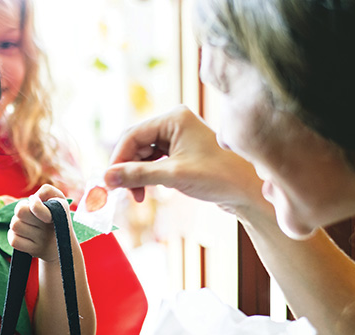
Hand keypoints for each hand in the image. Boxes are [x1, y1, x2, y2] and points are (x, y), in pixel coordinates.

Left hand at [8, 184, 68, 261]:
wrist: (62, 246)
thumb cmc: (56, 216)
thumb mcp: (58, 198)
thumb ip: (47, 190)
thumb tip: (33, 198)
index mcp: (57, 211)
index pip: (34, 206)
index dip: (33, 203)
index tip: (36, 204)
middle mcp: (49, 227)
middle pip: (20, 211)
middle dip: (21, 210)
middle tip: (29, 214)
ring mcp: (42, 241)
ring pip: (15, 225)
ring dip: (17, 223)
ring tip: (26, 224)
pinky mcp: (34, 250)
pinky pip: (13, 240)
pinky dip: (14, 236)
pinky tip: (22, 234)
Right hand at [103, 105, 265, 218]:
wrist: (249, 190)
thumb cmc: (218, 177)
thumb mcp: (173, 176)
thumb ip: (137, 175)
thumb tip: (106, 178)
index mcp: (174, 118)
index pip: (133, 135)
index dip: (118, 159)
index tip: (108, 182)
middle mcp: (175, 123)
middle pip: (136, 145)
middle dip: (127, 169)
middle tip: (120, 192)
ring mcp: (178, 138)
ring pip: (143, 155)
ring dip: (136, 175)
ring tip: (138, 196)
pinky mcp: (182, 153)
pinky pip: (154, 162)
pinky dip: (147, 177)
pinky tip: (149, 191)